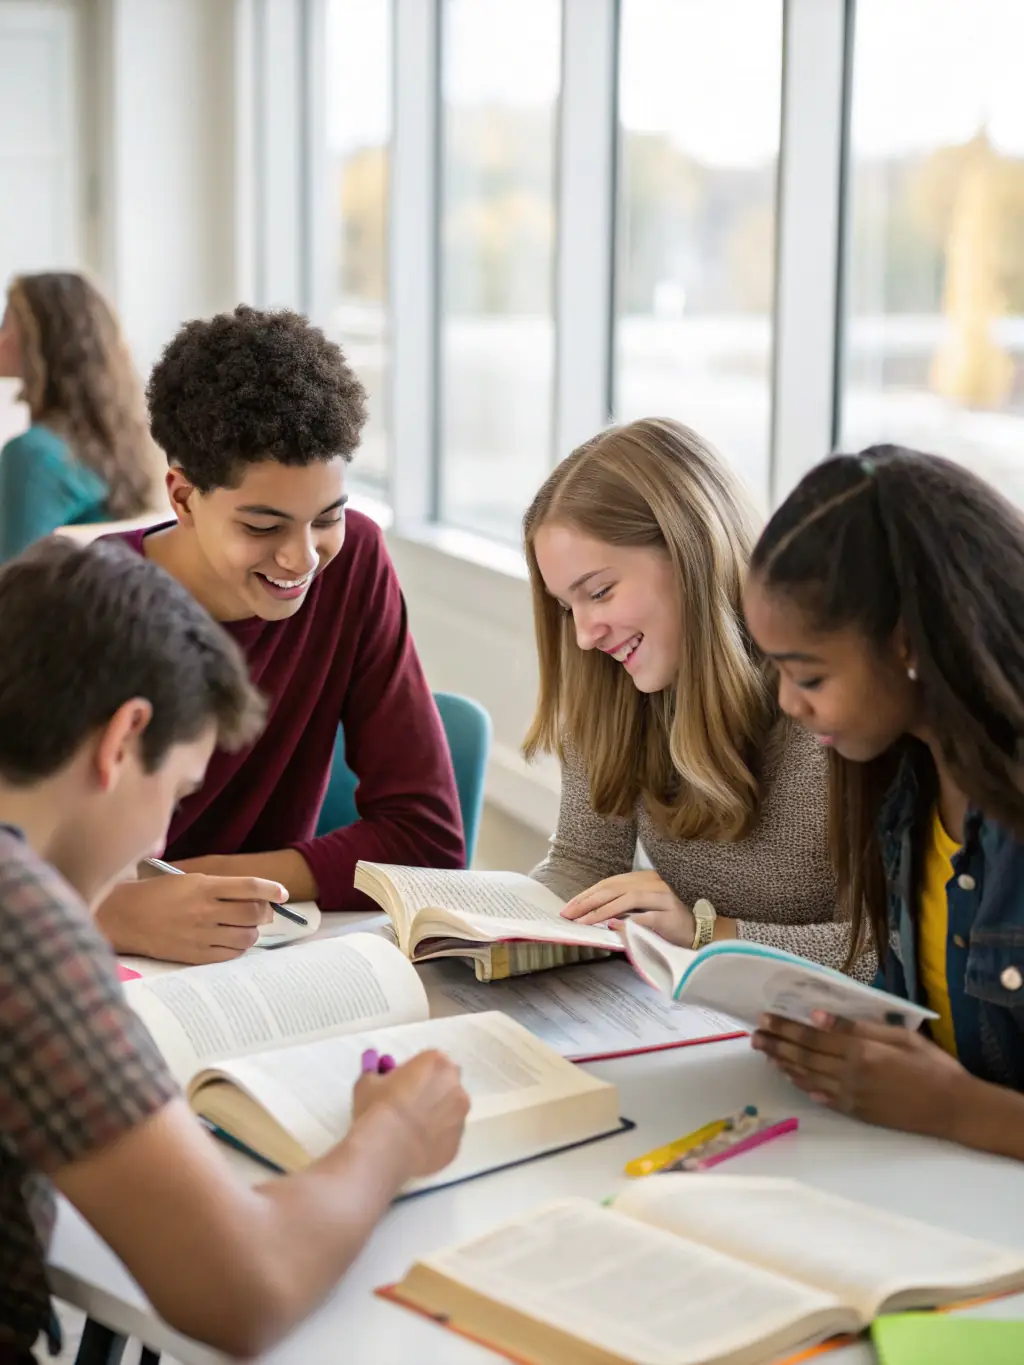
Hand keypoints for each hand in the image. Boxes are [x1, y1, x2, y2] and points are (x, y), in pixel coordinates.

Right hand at [96, 874, 285, 964]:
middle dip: (265, 913)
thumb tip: (253, 896)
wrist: (125, 917)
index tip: (283, 893)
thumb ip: (219, 887)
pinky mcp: (195, 955)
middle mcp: (205, 910)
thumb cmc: (157, 894)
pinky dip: (238, 948)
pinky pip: (230, 955)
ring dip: (253, 932)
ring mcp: (201, 934)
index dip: (272, 889)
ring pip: (246, 936)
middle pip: (253, 913)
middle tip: (263, 913)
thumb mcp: (188, 880)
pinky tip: (233, 942)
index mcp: (203, 886)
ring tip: (246, 928)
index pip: (249, 887)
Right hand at [353, 1050, 468, 1177]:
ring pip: (450, 1112)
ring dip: (437, 1115)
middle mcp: (455, 1086)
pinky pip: (447, 1137)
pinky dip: (436, 1139)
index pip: (430, 1062)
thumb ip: (376, 1073)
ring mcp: (461, 1117)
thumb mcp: (367, 1083)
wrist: (385, 1151)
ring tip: (411, 1130)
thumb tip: (376, 1073)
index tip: (400, 1085)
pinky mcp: (457, 1145)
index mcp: (437, 1063)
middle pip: (446, 1084)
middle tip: (408, 1105)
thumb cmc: (377, 1109)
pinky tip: (416, 1147)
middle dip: (432, 1091)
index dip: (415, 1073)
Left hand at [560, 871, 695, 945]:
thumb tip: (589, 912)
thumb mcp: (641, 909)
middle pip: (614, 889)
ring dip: (602, 911)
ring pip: (627, 899)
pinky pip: (645, 918)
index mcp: (643, 878)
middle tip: (569, 914)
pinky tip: (612, 927)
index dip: (587, 894)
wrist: (698, 932)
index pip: (609, 883)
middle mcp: (653, 883)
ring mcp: (663, 898)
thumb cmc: (666, 922)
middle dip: (588, 902)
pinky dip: (627, 922)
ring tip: (584, 921)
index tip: (568, 906)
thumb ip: (621, 906)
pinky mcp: (670, 916)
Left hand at [752, 1011, 973, 1138]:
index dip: (785, 1027)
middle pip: (803, 1057)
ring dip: (783, 1064)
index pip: (812, 1036)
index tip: (765, 1018)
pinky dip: (802, 1085)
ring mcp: (851, 1097)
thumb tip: (818, 1016)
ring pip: (807, 1078)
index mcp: (861, 1051)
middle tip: (754, 1035)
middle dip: (776, 1044)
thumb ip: (857, 1027)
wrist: (953, 1109)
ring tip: (766, 1053)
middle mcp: (849, 1075)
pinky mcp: (856, 1112)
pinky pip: (821, 1096)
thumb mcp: (899, 1036)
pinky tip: (792, 1077)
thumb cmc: (932, 1066)